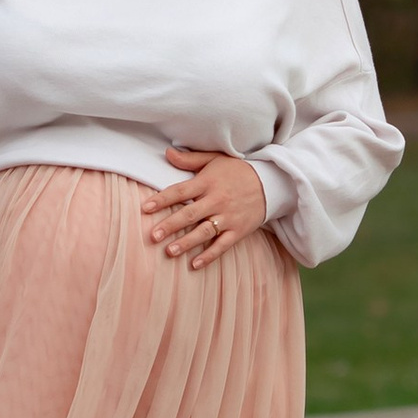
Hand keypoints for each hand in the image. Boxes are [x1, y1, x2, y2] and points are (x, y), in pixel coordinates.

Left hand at [144, 146, 268, 268]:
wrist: (271, 182)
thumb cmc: (238, 170)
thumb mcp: (215, 160)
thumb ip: (190, 159)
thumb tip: (167, 153)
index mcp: (208, 182)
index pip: (180, 191)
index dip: (162, 199)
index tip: (146, 208)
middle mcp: (217, 200)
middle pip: (189, 214)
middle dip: (170, 225)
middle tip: (153, 236)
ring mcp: (228, 217)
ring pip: (204, 232)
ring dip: (186, 243)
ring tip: (169, 251)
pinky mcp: (238, 230)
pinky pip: (222, 245)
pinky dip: (209, 255)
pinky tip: (194, 264)